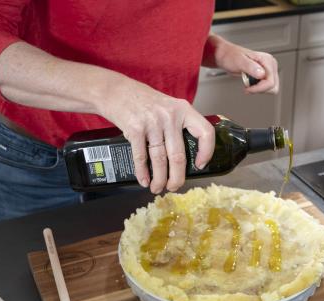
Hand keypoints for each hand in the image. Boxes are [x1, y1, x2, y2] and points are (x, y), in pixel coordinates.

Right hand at [99, 77, 214, 193]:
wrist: (116, 90)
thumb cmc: (144, 101)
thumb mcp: (168, 106)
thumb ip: (179, 125)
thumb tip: (186, 156)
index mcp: (183, 110)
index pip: (205, 132)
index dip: (207, 152)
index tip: (200, 165)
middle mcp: (170, 116)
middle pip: (179, 155)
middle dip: (177, 177)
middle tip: (175, 187)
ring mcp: (152, 123)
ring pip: (160, 160)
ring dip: (159, 179)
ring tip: (157, 188)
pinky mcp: (135, 129)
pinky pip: (141, 157)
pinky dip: (143, 172)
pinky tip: (144, 180)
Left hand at [208, 34, 278, 93]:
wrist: (226, 56)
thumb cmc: (230, 56)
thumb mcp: (239, 61)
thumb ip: (250, 67)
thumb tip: (261, 74)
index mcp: (267, 60)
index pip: (270, 82)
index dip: (259, 88)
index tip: (248, 88)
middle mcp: (270, 65)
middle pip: (273, 86)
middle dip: (260, 89)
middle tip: (248, 86)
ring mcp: (268, 70)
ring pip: (271, 88)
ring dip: (259, 89)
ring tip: (248, 83)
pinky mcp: (264, 75)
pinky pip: (266, 87)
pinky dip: (257, 88)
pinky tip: (249, 83)